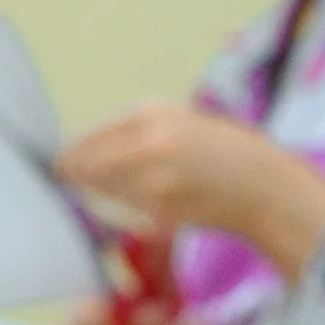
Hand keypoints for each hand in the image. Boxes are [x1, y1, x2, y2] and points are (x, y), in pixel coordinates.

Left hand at [58, 101, 324, 280]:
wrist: (264, 186)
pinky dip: (119, 210)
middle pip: (83, 165)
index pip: (88, 138)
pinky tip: (139, 205)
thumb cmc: (226, 154)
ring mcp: (148, 176)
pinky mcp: (156, 208)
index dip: (70, 156)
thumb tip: (86, 151)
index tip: (60, 166)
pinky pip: (120, 211)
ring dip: (95, 194)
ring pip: (99, 189)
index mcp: (151, 112)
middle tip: (69, 184)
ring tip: (114, 193)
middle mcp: (146, 140)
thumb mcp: (182, 124)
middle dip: (73, 176)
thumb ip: (138, 134)